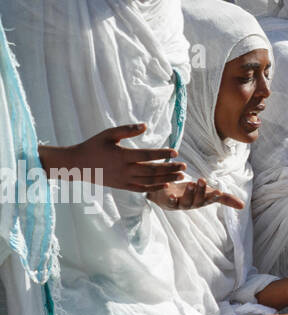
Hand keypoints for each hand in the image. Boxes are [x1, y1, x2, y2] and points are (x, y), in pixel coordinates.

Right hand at [52, 123, 185, 192]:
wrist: (76, 164)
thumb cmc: (93, 145)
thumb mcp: (108, 134)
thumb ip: (127, 130)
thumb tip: (145, 126)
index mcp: (122, 156)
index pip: (147, 155)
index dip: (162, 154)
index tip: (175, 152)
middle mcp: (124, 170)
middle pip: (152, 170)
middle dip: (170, 168)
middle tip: (184, 166)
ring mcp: (123, 180)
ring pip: (148, 181)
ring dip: (166, 179)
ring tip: (180, 176)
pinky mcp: (121, 186)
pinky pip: (140, 188)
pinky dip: (153, 188)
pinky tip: (165, 185)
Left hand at [149, 177, 243, 210]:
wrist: (168, 195)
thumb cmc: (192, 194)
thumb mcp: (209, 193)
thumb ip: (225, 199)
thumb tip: (243, 206)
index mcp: (204, 201)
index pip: (211, 199)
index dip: (214, 196)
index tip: (218, 191)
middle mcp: (194, 204)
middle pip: (199, 200)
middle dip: (201, 191)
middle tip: (201, 180)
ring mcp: (181, 205)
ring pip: (186, 201)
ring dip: (189, 193)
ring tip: (191, 183)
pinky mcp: (169, 203)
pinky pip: (170, 203)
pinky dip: (171, 199)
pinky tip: (172, 195)